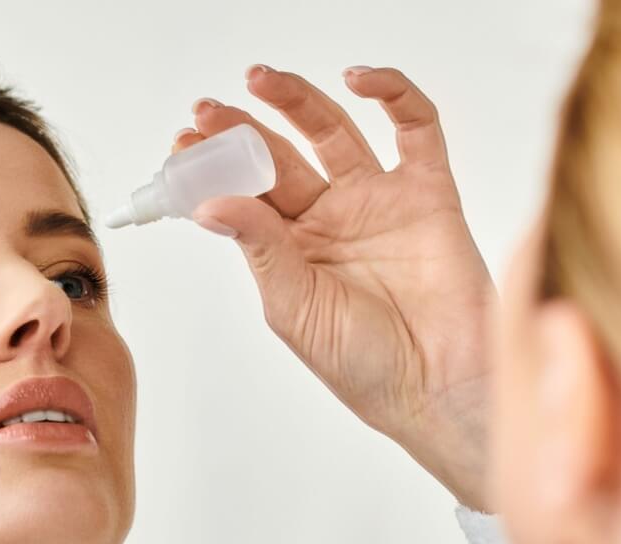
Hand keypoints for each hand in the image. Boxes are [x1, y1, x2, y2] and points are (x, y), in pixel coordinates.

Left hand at [175, 64, 495, 509]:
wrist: (437, 386)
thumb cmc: (364, 366)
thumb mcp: (293, 306)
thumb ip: (259, 246)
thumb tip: (210, 203)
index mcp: (291, 251)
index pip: (245, 193)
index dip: (214, 166)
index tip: (183, 145)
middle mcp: (331, 220)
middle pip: (280, 156)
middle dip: (242, 129)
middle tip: (209, 110)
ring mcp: (377, 202)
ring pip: (333, 130)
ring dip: (297, 100)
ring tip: (260, 80)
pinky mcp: (427, 192)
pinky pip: (414, 128)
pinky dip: (393, 94)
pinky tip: (358, 80)